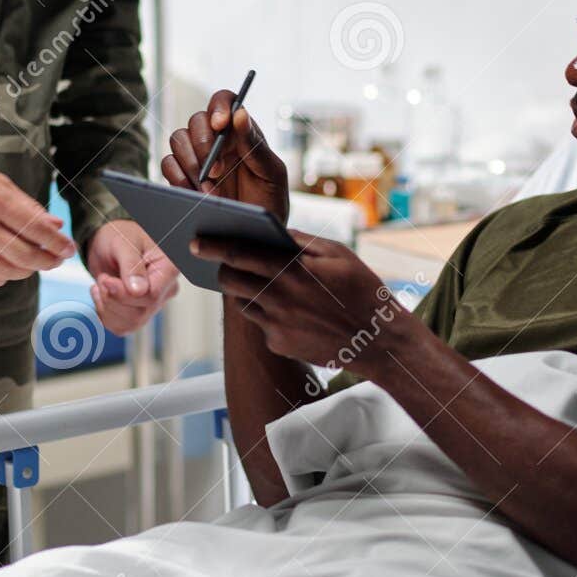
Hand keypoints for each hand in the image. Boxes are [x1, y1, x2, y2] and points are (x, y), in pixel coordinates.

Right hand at [0, 153, 75, 289]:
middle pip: (25, 256)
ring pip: (7, 271)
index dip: (58, 244)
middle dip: (48, 261)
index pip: (37, 229)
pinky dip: (0, 278)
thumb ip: (26, 205)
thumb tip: (55, 226)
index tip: (69, 249)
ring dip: (26, 271)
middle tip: (56, 260)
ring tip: (32, 264)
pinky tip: (5, 270)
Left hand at [85, 219, 178, 334]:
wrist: (109, 243)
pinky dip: (105, 315)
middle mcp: (165, 289)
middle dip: (113, 299)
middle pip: (140, 312)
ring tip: (102, 284)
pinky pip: (122, 327)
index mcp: (168, 268)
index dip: (125, 294)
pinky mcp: (139, 312)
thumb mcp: (123, 243)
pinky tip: (102, 296)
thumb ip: (132, 265)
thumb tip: (138, 291)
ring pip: (131, 323)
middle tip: (102, 279)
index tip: (106, 281)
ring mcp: (153, 303)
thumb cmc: (120, 235)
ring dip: (107, 307)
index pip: (151, 296)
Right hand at [161, 89, 289, 219]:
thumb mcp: (272, 175)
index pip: (224, 102)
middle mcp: (215, 140)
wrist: (253, 238)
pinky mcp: (181, 177)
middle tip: (217, 170)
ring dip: (192, 164)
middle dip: (204, 143)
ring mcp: (196, 158)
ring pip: (178, 139)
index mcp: (240, 132)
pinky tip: (195, 194)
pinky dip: (179, 177)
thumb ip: (256, 145)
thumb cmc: (269, 204)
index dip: (219, 106)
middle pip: (196, 120)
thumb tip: (240, 113)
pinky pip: (168, 164)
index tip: (221, 124)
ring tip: (211, 191)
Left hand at [191, 230, 416, 373]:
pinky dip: (267, 313)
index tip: (196, 241)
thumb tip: (272, 232)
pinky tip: (289, 311)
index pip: (239, 254)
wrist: (379, 340)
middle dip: (221, 269)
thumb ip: (301, 241)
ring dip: (246, 291)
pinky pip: (261, 323)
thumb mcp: (338, 254)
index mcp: (293, 270)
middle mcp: (280, 298)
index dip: (213, 246)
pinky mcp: (279, 344)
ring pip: (243, 302)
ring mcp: (278, 324)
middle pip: (230, 280)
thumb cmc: (363, 290)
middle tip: (223, 264)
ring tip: (262, 284)